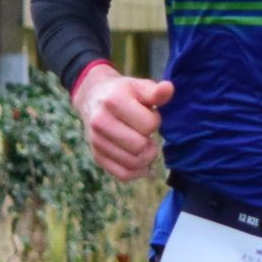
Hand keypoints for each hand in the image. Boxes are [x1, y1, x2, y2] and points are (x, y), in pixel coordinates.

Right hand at [74, 67, 173, 181]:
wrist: (93, 98)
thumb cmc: (123, 93)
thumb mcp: (139, 87)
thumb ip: (156, 91)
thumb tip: (168, 88)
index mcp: (114, 101)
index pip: (148, 125)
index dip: (155, 121)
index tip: (148, 116)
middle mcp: (101, 122)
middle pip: (140, 147)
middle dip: (150, 142)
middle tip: (148, 134)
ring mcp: (96, 141)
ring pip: (133, 163)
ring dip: (146, 158)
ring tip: (144, 145)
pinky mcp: (97, 156)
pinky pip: (123, 175)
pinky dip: (137, 171)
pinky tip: (141, 161)